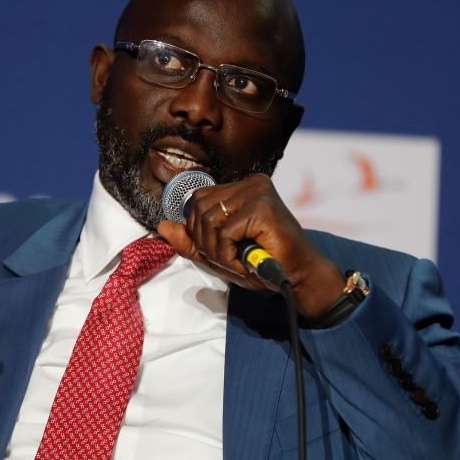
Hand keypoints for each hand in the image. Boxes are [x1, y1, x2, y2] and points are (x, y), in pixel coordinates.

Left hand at [156, 173, 344, 317]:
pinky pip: (225, 231)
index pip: (197, 199)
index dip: (195, 229)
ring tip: (235, 262)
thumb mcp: (219, 252)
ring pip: (209, 220)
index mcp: (241, 187)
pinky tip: (244, 262)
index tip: (214, 251)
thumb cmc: (262, 263)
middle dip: (204, 242)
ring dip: (216, 251)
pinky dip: (228, 254)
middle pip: (199, 208)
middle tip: (226, 259)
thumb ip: (191, 240)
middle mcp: (250, 183)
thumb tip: (161, 226)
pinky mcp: (263, 207)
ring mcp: (258, 192)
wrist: (298, 276)